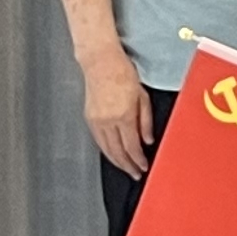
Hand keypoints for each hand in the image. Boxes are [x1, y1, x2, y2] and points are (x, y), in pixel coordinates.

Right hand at [81, 55, 154, 177]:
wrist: (100, 61)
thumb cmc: (123, 72)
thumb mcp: (142, 95)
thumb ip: (145, 120)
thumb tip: (147, 140)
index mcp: (124, 115)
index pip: (132, 146)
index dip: (138, 160)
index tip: (143, 167)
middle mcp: (108, 120)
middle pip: (117, 151)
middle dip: (127, 165)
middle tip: (135, 174)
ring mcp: (96, 120)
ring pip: (106, 149)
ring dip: (116, 161)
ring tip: (125, 168)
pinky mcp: (89, 117)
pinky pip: (98, 140)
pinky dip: (106, 150)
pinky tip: (112, 154)